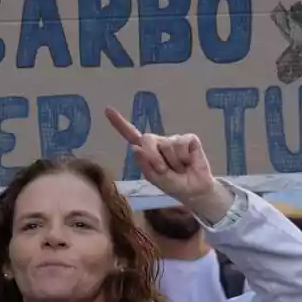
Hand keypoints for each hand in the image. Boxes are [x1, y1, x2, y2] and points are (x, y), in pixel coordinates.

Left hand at [105, 107, 230, 223]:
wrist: (194, 190)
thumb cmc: (173, 184)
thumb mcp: (155, 179)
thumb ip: (145, 164)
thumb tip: (134, 147)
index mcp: (147, 151)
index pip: (131, 135)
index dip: (120, 123)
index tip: (107, 110)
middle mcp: (159, 142)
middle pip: (147, 139)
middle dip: (153, 157)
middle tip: (163, 171)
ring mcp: (173, 139)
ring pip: (167, 146)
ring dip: (172, 163)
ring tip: (180, 169)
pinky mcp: (189, 139)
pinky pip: (181, 144)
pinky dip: (184, 158)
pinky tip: (188, 163)